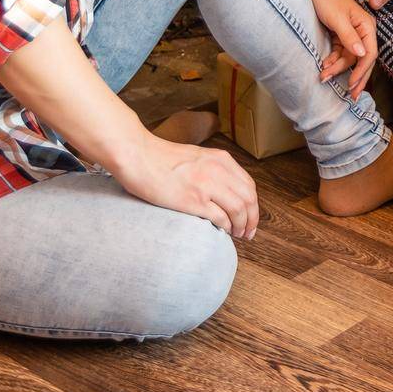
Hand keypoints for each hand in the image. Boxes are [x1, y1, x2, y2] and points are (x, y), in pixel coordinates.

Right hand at [109, 135, 258, 239]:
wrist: (138, 157)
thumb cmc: (162, 159)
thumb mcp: (198, 157)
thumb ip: (215, 170)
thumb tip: (228, 192)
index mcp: (221, 159)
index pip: (249, 186)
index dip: (254, 206)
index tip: (251, 219)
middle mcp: (218, 170)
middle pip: (249, 200)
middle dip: (252, 220)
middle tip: (248, 233)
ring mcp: (206, 185)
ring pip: (239, 210)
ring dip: (241, 226)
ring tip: (237, 235)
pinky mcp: (193, 200)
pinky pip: (220, 218)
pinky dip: (225, 227)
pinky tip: (221, 231)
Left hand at [300, 0, 378, 97]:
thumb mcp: (337, 18)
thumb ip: (349, 37)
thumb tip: (362, 55)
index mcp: (367, 25)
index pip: (370, 54)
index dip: (362, 71)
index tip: (352, 85)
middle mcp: (362, 31)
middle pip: (362, 59)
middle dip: (355, 77)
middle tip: (351, 96)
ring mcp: (351, 34)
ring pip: (349, 58)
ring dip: (338, 69)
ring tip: (323, 77)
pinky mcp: (340, 35)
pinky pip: (340, 53)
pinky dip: (333, 62)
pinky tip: (324, 67)